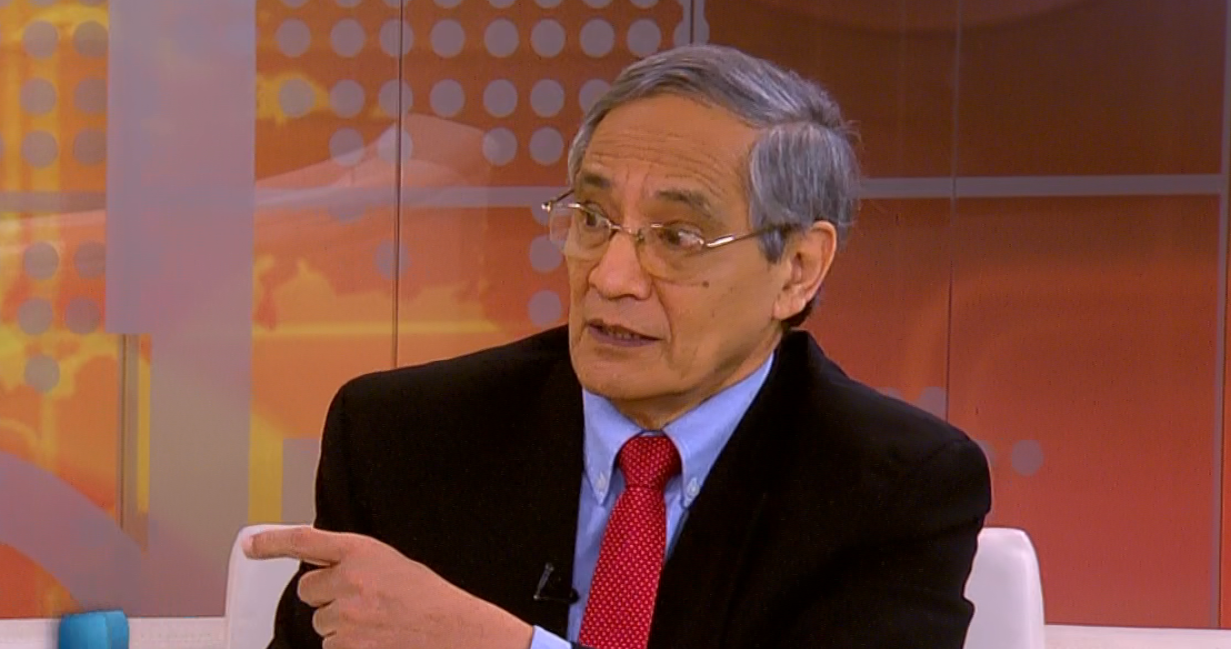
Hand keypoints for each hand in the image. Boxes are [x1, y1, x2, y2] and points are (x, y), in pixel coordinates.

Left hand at [244, 526, 533, 648]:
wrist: (451, 630)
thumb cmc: (428, 599)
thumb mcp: (393, 564)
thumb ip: (357, 564)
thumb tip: (327, 573)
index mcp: (362, 551)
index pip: (306, 541)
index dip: (273, 542)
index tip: (251, 545)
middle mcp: (349, 579)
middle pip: (308, 589)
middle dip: (326, 597)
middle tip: (358, 602)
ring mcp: (345, 615)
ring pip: (320, 622)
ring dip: (340, 625)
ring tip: (376, 623)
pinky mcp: (344, 644)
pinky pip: (331, 646)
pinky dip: (348, 645)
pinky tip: (375, 638)